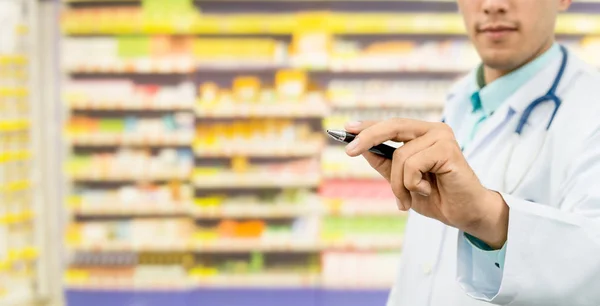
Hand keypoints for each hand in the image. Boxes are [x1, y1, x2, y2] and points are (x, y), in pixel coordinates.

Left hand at [344, 119, 508, 248]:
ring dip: (398, 184)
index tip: (346, 129)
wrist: (465, 214)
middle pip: (392, 126)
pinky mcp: (448, 149)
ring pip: (400, 156)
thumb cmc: (437, 197)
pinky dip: (413, 183)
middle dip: (367, 138)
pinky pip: (412, 165)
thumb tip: (361, 147)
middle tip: (349, 152)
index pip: (391, 125)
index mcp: (423, 134)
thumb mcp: (402, 181)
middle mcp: (434, 130)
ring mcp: (442, 137)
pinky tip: (428, 189)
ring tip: (410, 197)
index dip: (368, 126)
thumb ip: (385, 163)